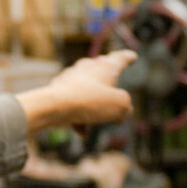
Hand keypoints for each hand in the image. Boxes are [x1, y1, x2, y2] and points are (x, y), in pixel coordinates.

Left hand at [16, 50, 135, 133]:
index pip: (120, 59)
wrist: (54, 106)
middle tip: (114, 83)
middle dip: (109, 79)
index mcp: (106, 67)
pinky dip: (80, 115)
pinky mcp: (59, 89)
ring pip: (87, 90)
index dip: (128, 58)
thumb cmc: (89, 102)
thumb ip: (126, 108)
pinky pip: (74, 102)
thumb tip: (121, 113)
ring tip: (96, 122)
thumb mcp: (119, 107)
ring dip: (93, 106)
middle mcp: (88, 68)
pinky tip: (82, 131)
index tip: (132, 56)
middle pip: (101, 69)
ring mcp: (72, 77)